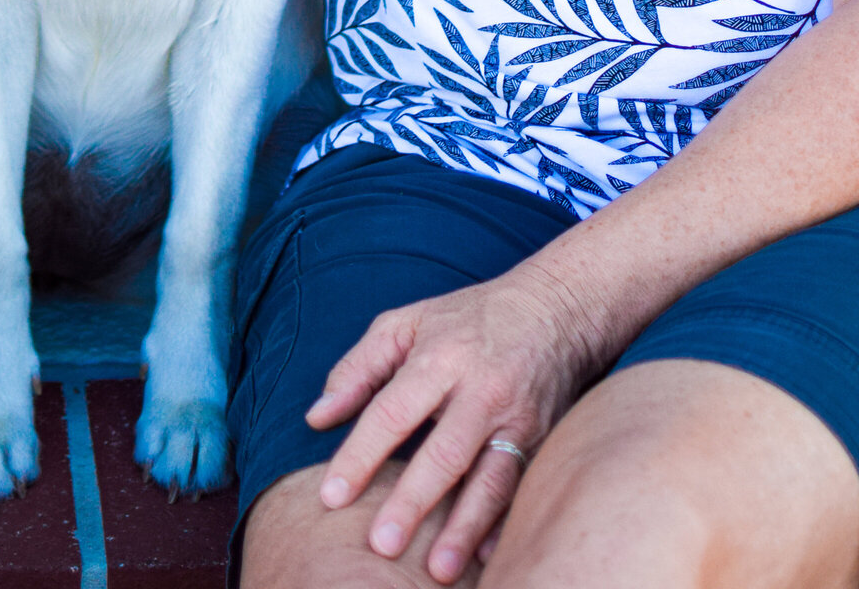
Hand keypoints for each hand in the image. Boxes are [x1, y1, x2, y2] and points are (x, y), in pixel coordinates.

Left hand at [307, 263, 602, 580]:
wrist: (554, 309)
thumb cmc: (464, 320)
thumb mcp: (405, 323)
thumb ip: (357, 370)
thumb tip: (316, 418)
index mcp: (439, 358)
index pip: (391, 412)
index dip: (359, 456)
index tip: (330, 498)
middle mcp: (480, 391)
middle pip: (444, 453)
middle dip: (413, 502)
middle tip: (381, 546)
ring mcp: (518, 420)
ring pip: (491, 480)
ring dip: (465, 528)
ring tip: (437, 570)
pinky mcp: (545, 441)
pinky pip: (524, 489)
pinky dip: (508, 525)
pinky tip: (490, 558)